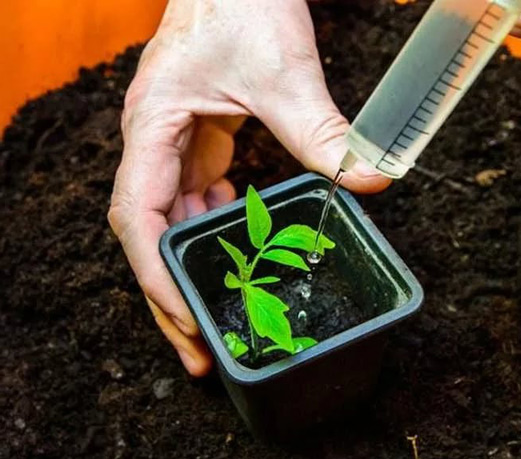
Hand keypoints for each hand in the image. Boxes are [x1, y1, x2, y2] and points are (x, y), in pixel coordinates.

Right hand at [108, 0, 389, 375]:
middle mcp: (153, 142)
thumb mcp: (283, 72)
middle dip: (172, 294)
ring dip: (192, 266)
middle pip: (148, 236)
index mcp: (153, 128)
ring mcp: (171, 141)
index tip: (189, 319)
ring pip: (169, 221)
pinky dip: (212, 225)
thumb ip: (322, 130)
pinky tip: (236, 236)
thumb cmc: (239, 1)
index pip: (139, 218)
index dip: (158, 276)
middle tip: (202, 348)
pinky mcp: (194, 136)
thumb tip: (368, 179)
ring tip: (220, 309)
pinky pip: (193, 195)